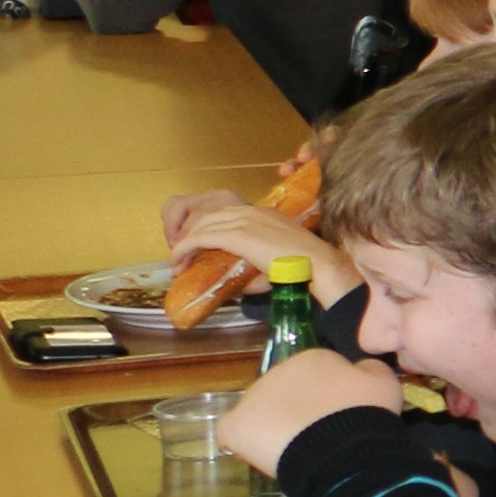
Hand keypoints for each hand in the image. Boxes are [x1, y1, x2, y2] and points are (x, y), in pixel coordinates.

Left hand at [168, 198, 348, 293]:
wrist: (317, 264)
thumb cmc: (306, 267)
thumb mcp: (278, 259)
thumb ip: (258, 265)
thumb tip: (240, 284)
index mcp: (265, 214)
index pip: (227, 215)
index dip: (209, 229)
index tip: (201, 248)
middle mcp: (252, 212)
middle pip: (209, 216)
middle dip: (192, 234)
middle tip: (184, 255)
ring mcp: (244, 221)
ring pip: (201, 225)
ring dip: (185, 243)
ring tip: (178, 261)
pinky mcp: (236, 235)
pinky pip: (200, 238)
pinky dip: (184, 249)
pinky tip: (178, 262)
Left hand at [221, 348, 400, 475]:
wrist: (343, 447)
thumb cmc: (367, 413)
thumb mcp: (384, 381)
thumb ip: (368, 368)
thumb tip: (358, 368)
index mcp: (313, 358)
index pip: (316, 374)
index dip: (328, 395)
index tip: (339, 413)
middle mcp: (278, 370)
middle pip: (285, 391)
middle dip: (298, 408)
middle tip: (318, 433)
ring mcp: (253, 397)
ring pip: (260, 411)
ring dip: (273, 425)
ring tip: (295, 450)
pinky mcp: (235, 425)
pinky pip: (233, 433)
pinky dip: (244, 443)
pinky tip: (264, 455)